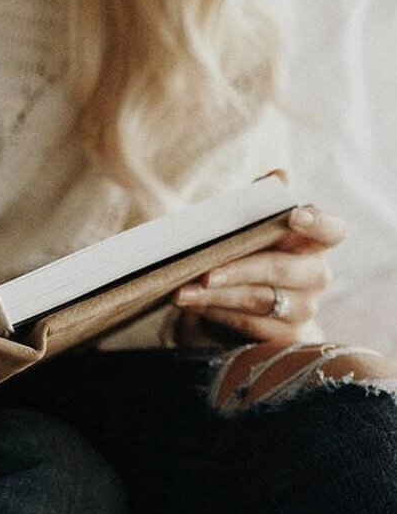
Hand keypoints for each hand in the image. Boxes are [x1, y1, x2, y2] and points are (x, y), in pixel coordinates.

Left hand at [172, 205, 343, 343]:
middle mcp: (316, 276)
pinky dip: (216, 314)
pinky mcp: (284, 336)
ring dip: (216, 297)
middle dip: (239, 270)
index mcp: (314, 243)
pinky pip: (248, 325)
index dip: (316, 222)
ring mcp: (303, 309)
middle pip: (280, 270)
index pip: (331, 230)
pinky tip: (193, 305)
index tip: (294, 215)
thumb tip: (278, 176)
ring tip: (182, 293)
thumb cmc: (250, 256)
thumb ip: (261, 203)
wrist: (247, 307)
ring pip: (258, 301)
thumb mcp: (250, 229)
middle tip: (205, 274)